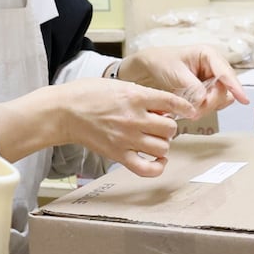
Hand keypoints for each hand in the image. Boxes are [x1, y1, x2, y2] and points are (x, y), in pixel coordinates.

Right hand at [46, 77, 195, 176]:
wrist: (64, 112)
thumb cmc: (88, 95)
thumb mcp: (119, 85)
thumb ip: (142, 95)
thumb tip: (162, 107)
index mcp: (135, 96)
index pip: (171, 102)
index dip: (184, 107)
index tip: (188, 111)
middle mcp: (134, 118)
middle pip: (170, 127)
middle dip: (169, 126)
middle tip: (160, 124)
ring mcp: (126, 139)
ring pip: (162, 147)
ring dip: (163, 144)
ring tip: (155, 139)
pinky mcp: (118, 155)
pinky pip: (147, 169)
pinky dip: (157, 167)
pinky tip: (158, 160)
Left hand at [117, 45, 249, 116]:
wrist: (149, 67)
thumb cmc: (162, 62)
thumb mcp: (176, 73)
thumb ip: (192, 87)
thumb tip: (203, 101)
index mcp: (209, 55)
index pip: (226, 72)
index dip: (236, 87)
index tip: (244, 100)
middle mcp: (215, 67)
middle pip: (225, 89)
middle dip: (211, 102)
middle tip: (194, 111)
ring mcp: (213, 80)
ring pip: (220, 99)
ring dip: (207, 108)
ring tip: (189, 111)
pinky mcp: (208, 90)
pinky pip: (213, 103)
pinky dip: (204, 109)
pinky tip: (192, 109)